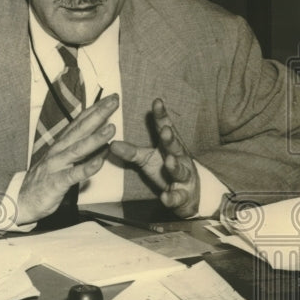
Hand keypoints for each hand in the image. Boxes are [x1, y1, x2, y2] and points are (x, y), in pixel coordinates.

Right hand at [16, 94, 117, 223]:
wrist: (20, 200)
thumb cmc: (44, 180)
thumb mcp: (62, 161)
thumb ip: (80, 151)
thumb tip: (103, 143)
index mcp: (61, 144)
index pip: (80, 122)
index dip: (95, 109)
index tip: (111, 98)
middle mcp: (58, 150)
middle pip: (80, 129)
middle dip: (98, 115)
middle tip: (115, 100)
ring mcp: (56, 165)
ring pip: (77, 149)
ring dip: (95, 138)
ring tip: (111, 128)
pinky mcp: (56, 182)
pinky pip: (73, 174)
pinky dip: (86, 168)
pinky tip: (99, 162)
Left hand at [110, 97, 200, 216]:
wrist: (188, 194)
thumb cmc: (165, 169)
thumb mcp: (147, 159)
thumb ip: (131, 151)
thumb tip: (111, 143)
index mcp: (168, 146)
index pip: (165, 128)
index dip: (161, 115)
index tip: (157, 101)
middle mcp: (178, 157)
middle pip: (175, 146)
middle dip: (170, 138)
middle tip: (165, 130)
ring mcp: (183, 176)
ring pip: (180, 170)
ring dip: (175, 166)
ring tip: (169, 161)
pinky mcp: (183, 195)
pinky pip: (177, 197)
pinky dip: (172, 197)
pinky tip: (165, 197)